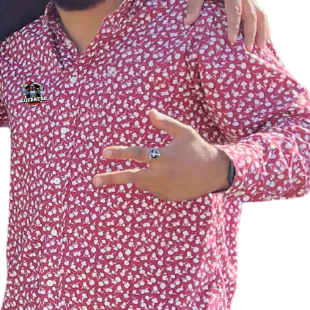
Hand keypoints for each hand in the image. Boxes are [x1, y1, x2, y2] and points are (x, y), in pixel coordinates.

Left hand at [93, 109, 230, 201]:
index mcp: (163, 156)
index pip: (137, 154)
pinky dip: (154, 184)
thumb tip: (149, 112)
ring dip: (141, 177)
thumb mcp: (184, 133)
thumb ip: (165, 123)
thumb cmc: (198, 149)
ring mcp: (163, 188)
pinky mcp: (167, 197)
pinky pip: (153, 191)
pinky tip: (168, 177)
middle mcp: (161, 174)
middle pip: (131, 177)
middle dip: (112, 178)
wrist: (215, 173)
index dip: (119, 153)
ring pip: (141, 183)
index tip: (103, 153)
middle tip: (94, 181)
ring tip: (161, 169)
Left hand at [183, 0, 270, 50]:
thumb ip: (193, 5)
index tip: (231, 41)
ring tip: (261, 48)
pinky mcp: (249, 0)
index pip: (235, 12)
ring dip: (262, 31)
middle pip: (252, 15)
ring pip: (260, 14)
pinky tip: (265, 38)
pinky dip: (263, 26)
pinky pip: (260, 13)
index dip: (233, 27)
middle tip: (249, 50)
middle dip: (252, 33)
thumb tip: (188, 22)